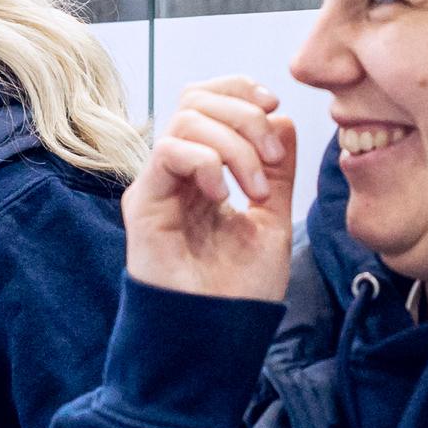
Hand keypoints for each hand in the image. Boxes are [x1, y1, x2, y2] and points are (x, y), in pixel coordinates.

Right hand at [126, 74, 297, 300]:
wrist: (219, 336)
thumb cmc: (240, 290)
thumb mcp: (274, 219)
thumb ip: (277, 171)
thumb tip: (282, 118)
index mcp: (204, 171)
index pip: (209, 100)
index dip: (240, 90)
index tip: (275, 107)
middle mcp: (177, 173)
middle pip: (196, 98)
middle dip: (244, 115)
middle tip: (271, 160)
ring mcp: (158, 186)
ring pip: (185, 119)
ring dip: (233, 145)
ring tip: (255, 191)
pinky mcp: (145, 203)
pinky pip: (168, 151)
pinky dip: (205, 162)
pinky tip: (223, 197)